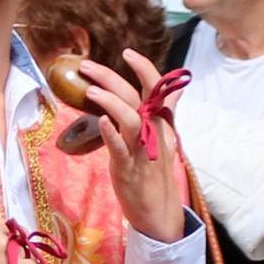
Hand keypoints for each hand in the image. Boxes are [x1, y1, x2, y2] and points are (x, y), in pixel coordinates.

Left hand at [59, 51, 192, 241]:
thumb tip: (176, 87)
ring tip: (90, 91)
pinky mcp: (129, 170)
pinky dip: (111, 134)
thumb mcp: (164, 138)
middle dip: (111, 77)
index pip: (157, 88)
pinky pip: (121, 149)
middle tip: (87, 65)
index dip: (144, 68)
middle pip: (136, 97)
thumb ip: (166, 111)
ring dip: (111, 102)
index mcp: (160, 123)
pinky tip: (100, 122)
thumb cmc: (156, 173)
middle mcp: (154, 132)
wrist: (159, 211)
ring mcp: (142, 150)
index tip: (127, 52)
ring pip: (131, 118)